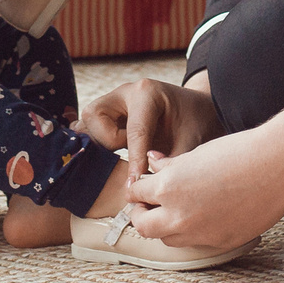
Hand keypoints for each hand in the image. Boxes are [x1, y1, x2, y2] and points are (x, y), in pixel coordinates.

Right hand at [80, 76, 221, 177]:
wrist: (196, 110)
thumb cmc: (194, 123)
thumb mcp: (190, 142)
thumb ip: (169, 164)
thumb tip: (148, 189)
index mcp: (146, 93)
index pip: (134, 131)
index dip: (134, 161)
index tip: (134, 186)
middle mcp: (124, 93)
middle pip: (95, 117)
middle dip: (108, 141)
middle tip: (129, 151)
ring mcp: (113, 102)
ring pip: (86, 123)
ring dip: (101, 143)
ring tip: (123, 149)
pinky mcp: (107, 114)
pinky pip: (88, 129)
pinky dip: (96, 144)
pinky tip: (111, 155)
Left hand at [122, 127, 283, 249]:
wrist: (277, 166)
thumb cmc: (238, 152)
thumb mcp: (195, 154)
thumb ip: (169, 165)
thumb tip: (153, 163)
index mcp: (168, 187)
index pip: (135, 195)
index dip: (137, 190)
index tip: (142, 189)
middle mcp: (178, 215)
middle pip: (143, 226)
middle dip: (142, 215)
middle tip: (149, 205)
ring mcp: (199, 233)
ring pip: (167, 238)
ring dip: (166, 226)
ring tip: (178, 209)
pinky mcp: (219, 243)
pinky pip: (195, 243)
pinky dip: (192, 232)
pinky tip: (204, 215)